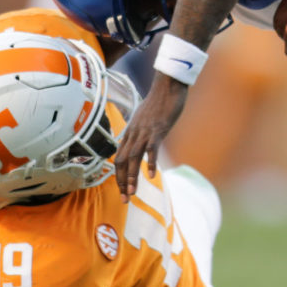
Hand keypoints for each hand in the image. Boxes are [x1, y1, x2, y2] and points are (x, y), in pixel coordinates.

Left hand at [112, 74, 187, 200]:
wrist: (168, 86)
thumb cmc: (159, 102)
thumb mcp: (147, 119)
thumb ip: (142, 131)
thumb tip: (143, 142)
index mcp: (130, 132)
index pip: (119, 158)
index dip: (119, 176)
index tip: (123, 191)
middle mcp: (134, 133)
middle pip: (123, 161)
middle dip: (122, 183)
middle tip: (125, 200)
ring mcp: (145, 132)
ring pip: (133, 158)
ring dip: (132, 177)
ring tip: (132, 193)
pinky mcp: (157, 130)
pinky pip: (151, 149)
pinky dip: (149, 163)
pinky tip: (151, 175)